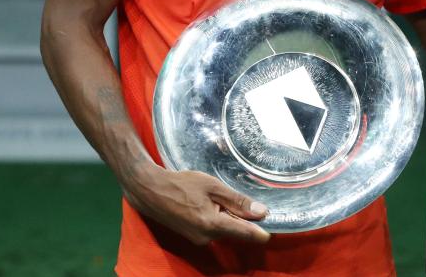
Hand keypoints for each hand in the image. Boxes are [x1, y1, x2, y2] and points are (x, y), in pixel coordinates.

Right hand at [123, 161, 269, 244]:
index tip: (274, 228)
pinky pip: (214, 229)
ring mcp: (199, 239)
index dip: (261, 231)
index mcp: (213, 225)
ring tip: (218, 196)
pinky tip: (210, 203)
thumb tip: (261, 212)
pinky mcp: (194, 237)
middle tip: (241, 198)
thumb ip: (237, 201)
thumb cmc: (182, 184)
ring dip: (229, 216)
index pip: (245, 233)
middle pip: (236, 230)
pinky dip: (218, 218)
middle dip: (243, 217)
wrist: (151, 191)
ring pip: (225, 229)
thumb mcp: (212, 186)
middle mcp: (207, 238)